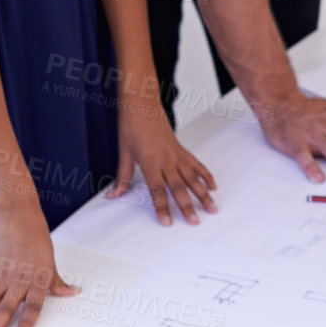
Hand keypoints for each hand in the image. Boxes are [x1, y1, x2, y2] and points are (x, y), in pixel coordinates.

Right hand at [0, 202, 75, 326]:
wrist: (17, 216)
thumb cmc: (36, 237)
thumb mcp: (50, 260)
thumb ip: (56, 282)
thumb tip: (73, 292)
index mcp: (37, 278)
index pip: (33, 305)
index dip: (27, 322)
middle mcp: (19, 279)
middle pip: (6, 307)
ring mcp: (2, 274)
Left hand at [111, 93, 218, 225]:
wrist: (142, 103)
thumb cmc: (132, 125)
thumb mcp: (123, 153)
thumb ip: (122, 177)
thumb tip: (113, 195)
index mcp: (150, 162)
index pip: (157, 190)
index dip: (162, 207)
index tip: (167, 223)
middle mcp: (166, 160)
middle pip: (179, 187)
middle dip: (187, 207)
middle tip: (195, 222)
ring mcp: (177, 154)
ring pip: (193, 178)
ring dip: (203, 194)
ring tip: (212, 208)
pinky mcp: (182, 150)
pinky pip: (197, 165)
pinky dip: (206, 176)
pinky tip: (212, 186)